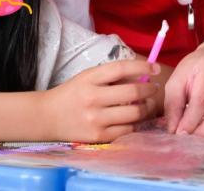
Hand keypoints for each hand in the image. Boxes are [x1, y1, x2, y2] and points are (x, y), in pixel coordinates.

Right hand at [45, 59, 161, 141]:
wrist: (47, 117)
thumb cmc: (72, 94)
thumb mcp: (87, 77)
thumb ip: (111, 76)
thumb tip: (142, 74)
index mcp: (90, 79)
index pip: (121, 68)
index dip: (142, 66)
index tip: (155, 67)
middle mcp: (93, 99)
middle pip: (132, 93)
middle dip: (149, 89)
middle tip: (154, 88)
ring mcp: (96, 120)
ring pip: (134, 113)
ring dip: (147, 107)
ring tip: (148, 104)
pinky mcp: (98, 137)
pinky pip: (127, 130)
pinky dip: (135, 123)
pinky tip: (135, 118)